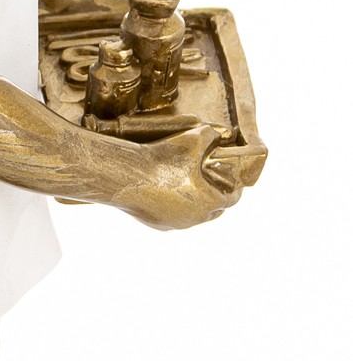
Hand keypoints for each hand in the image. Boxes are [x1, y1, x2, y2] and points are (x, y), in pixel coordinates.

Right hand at [112, 124, 242, 229]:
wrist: (127, 174)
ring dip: (196, 205)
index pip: (232, 199)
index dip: (234, 189)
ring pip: (194, 217)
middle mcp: (195, 218)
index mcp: (209, 201)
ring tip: (192, 189)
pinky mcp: (158, 225)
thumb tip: (217, 135)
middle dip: (216, 199)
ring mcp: (176, 224)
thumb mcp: (193, 138)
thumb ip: (211, 135)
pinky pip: (174, 219)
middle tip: (213, 185)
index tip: (232, 182)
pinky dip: (176, 209)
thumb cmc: (163, 157)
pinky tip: (170, 195)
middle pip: (215, 212)